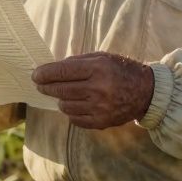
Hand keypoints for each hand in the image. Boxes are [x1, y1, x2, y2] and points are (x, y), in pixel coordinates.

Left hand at [32, 52, 153, 128]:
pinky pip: (74, 119)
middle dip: (46, 87)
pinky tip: (76, 104)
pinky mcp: (101, 122)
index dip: (45, 74)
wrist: (146, 92)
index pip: (62, 72)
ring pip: (65, 106)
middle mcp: (98, 89)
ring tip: (64, 94)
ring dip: (60, 99)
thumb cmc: (121, 70)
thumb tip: (51, 69)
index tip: (35, 75)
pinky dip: (71, 112)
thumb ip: (77, 62)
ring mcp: (99, 108)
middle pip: (60, 90)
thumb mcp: (102, 58)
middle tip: (40, 85)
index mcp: (98, 69)